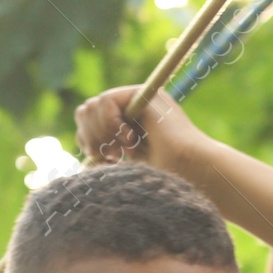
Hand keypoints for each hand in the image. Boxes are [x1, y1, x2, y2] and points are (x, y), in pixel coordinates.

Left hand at [75, 84, 202, 175]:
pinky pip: (106, 101)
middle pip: (86, 109)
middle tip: (113, 156)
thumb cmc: (164, 177)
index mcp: (126, 122)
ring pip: (93, 105)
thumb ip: (106, 148)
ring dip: (101, 133)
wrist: (190, 172)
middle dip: (91, 136)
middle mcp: (132, 106)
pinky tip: (131, 140)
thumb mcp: (125, 163)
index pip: (87, 119)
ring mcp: (138, 98)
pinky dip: (110, 124)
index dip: (86, 139)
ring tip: (122, 151)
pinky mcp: (143, 94)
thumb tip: (81, 139)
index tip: (104, 159)